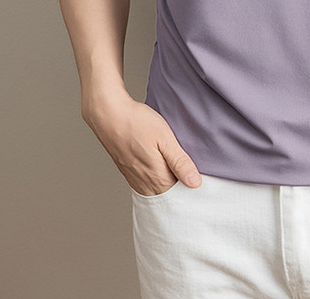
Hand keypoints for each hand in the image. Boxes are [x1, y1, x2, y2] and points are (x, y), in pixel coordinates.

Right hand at [82, 89, 201, 195]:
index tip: (201, 182)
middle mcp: (143, 182)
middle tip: (192, 177)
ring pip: (155, 191)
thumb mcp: (165, 138)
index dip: (190, 188)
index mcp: (156, 176)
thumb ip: (179, 162)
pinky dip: (154, 182)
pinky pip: (144, 184)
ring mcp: (133, 177)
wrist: (108, 114)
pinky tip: (160, 171)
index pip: (179, 194)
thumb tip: (195, 183)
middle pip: (166, 195)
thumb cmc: (137, 122)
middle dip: (179, 190)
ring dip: (167, 187)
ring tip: (178, 175)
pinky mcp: (127, 170)